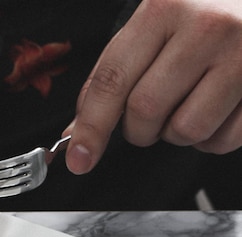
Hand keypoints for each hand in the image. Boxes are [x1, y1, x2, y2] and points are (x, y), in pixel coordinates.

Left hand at [66, 0, 241, 173]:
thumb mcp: (150, 27)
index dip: (91, 127)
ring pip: (185, 130)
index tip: (78, 158)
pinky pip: (223, 140)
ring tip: (184, 106)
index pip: (113, 80)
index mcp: (163, 9)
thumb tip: (77, 131)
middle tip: (148, 116)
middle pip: (145, 110)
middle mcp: (206, 27)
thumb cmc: (200, 13)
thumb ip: (111, 75)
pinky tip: (213, 111)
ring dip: (174, 134)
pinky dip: (209, 139)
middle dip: (137, 128)